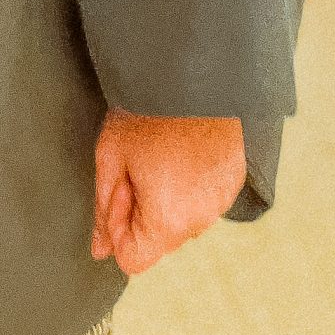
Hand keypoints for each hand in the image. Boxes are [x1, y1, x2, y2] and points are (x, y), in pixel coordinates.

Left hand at [89, 110, 245, 273]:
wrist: (193, 74)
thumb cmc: (147, 112)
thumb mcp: (111, 156)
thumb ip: (104, 209)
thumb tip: (99, 249)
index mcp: (167, 221)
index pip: (133, 259)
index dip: (117, 227)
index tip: (120, 187)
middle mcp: (200, 220)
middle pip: (158, 240)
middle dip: (140, 211)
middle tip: (137, 164)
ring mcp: (221, 201)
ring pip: (182, 220)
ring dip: (167, 199)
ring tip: (161, 154)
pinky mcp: (234, 181)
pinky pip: (204, 200)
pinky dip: (190, 185)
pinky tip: (181, 151)